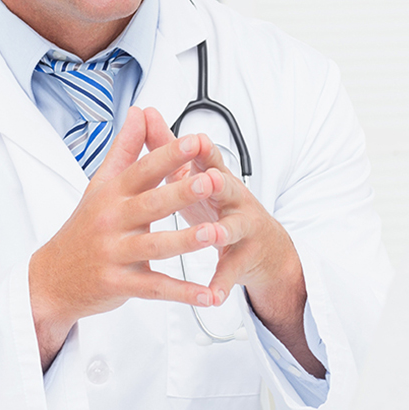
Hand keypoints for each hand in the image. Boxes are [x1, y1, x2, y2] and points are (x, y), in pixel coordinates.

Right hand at [27, 108, 229, 365]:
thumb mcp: (100, 186)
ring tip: (216, 234)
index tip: (197, 140)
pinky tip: (207, 294)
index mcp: (111, 194)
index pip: (143, 169)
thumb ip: (125, 150)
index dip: (170, 154)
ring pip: (155, 246)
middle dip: (181, 192)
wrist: (51, 279)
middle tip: (212, 181)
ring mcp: (114, 254)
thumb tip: (140, 111)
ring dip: (186, 241)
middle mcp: (111, 221)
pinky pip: (155, 288)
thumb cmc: (84, 228)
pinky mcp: (119, 284)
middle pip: (151, 204)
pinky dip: (182, 293)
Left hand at [141, 108, 324, 377]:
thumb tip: (145, 114)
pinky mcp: (245, 259)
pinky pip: (232, 272)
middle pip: (227, 186)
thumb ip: (168, 148)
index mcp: (216, 178)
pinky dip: (222, 283)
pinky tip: (213, 296)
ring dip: (221, 231)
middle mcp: (234, 199)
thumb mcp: (194, 176)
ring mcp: (243, 229)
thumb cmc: (219, 207)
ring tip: (211, 235)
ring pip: (233, 228)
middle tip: (204, 180)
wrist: (263, 247)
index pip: (208, 158)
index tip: (191, 137)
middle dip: (216, 183)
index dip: (200, 148)